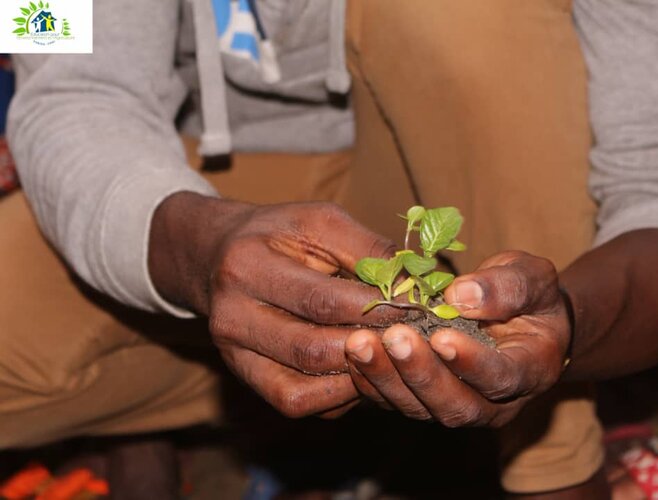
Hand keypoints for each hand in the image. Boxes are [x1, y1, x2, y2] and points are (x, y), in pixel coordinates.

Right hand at [149, 192, 401, 417]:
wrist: (218, 254)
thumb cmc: (279, 234)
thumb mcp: (321, 222)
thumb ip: (370, 249)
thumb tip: (421, 283)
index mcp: (247, 265)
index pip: (323, 301)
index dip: (377, 309)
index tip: (420, 308)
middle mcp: (231, 316)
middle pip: (313, 349)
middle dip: (371, 347)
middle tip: (414, 339)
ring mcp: (233, 353)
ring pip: (304, 386)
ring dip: (358, 376)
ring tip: (392, 355)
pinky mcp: (244, 376)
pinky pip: (295, 402)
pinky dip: (336, 394)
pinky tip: (360, 371)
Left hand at [344, 251, 570, 427]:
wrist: (518, 318)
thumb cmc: (527, 295)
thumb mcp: (531, 278)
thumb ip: (507, 287)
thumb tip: (462, 297)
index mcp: (530, 371)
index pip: (501, 377)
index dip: (471, 362)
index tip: (441, 336)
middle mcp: (494, 403)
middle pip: (455, 405)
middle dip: (421, 373)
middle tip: (393, 337)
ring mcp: (456, 406)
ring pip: (420, 408)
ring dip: (387, 378)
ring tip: (360, 343)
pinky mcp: (425, 401)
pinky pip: (395, 402)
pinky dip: (371, 382)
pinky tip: (352, 355)